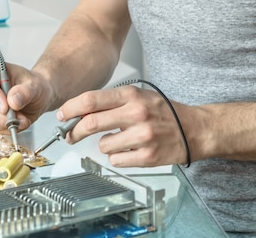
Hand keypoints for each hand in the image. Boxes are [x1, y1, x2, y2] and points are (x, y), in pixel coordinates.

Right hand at [0, 57, 54, 135]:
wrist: (36, 97)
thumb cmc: (33, 86)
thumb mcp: (35, 86)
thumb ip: (25, 92)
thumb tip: (13, 101)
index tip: (6, 106)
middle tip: (17, 119)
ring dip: (1, 125)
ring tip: (20, 121)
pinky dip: (1, 129)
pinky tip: (13, 124)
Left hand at [57, 85, 191, 166]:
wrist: (194, 128)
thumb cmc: (162, 111)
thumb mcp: (137, 96)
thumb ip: (111, 102)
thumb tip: (81, 112)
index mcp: (130, 95)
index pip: (91, 99)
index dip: (71, 108)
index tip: (61, 115)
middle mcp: (136, 113)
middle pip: (91, 123)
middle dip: (75, 131)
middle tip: (70, 135)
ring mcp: (142, 136)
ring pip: (103, 144)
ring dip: (104, 144)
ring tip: (118, 140)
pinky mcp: (148, 156)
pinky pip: (117, 160)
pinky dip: (118, 156)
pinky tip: (129, 150)